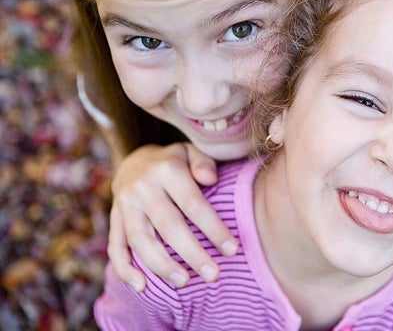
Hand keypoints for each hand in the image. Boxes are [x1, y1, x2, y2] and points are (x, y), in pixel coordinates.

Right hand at [108, 143, 237, 290]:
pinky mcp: (114, 220)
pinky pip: (116, 247)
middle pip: (168, 226)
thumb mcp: (191, 152)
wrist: (135, 161)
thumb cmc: (175, 162)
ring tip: (185, 282)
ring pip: (140, 241)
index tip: (232, 250)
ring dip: (162, 265)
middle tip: (213, 275)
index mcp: (166, 169)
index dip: (213, 229)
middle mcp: (142, 187)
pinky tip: (142, 287)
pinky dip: (125, 270)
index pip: (193, 204)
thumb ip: (203, 162)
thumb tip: (211, 178)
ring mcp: (124, 205)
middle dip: (192, 254)